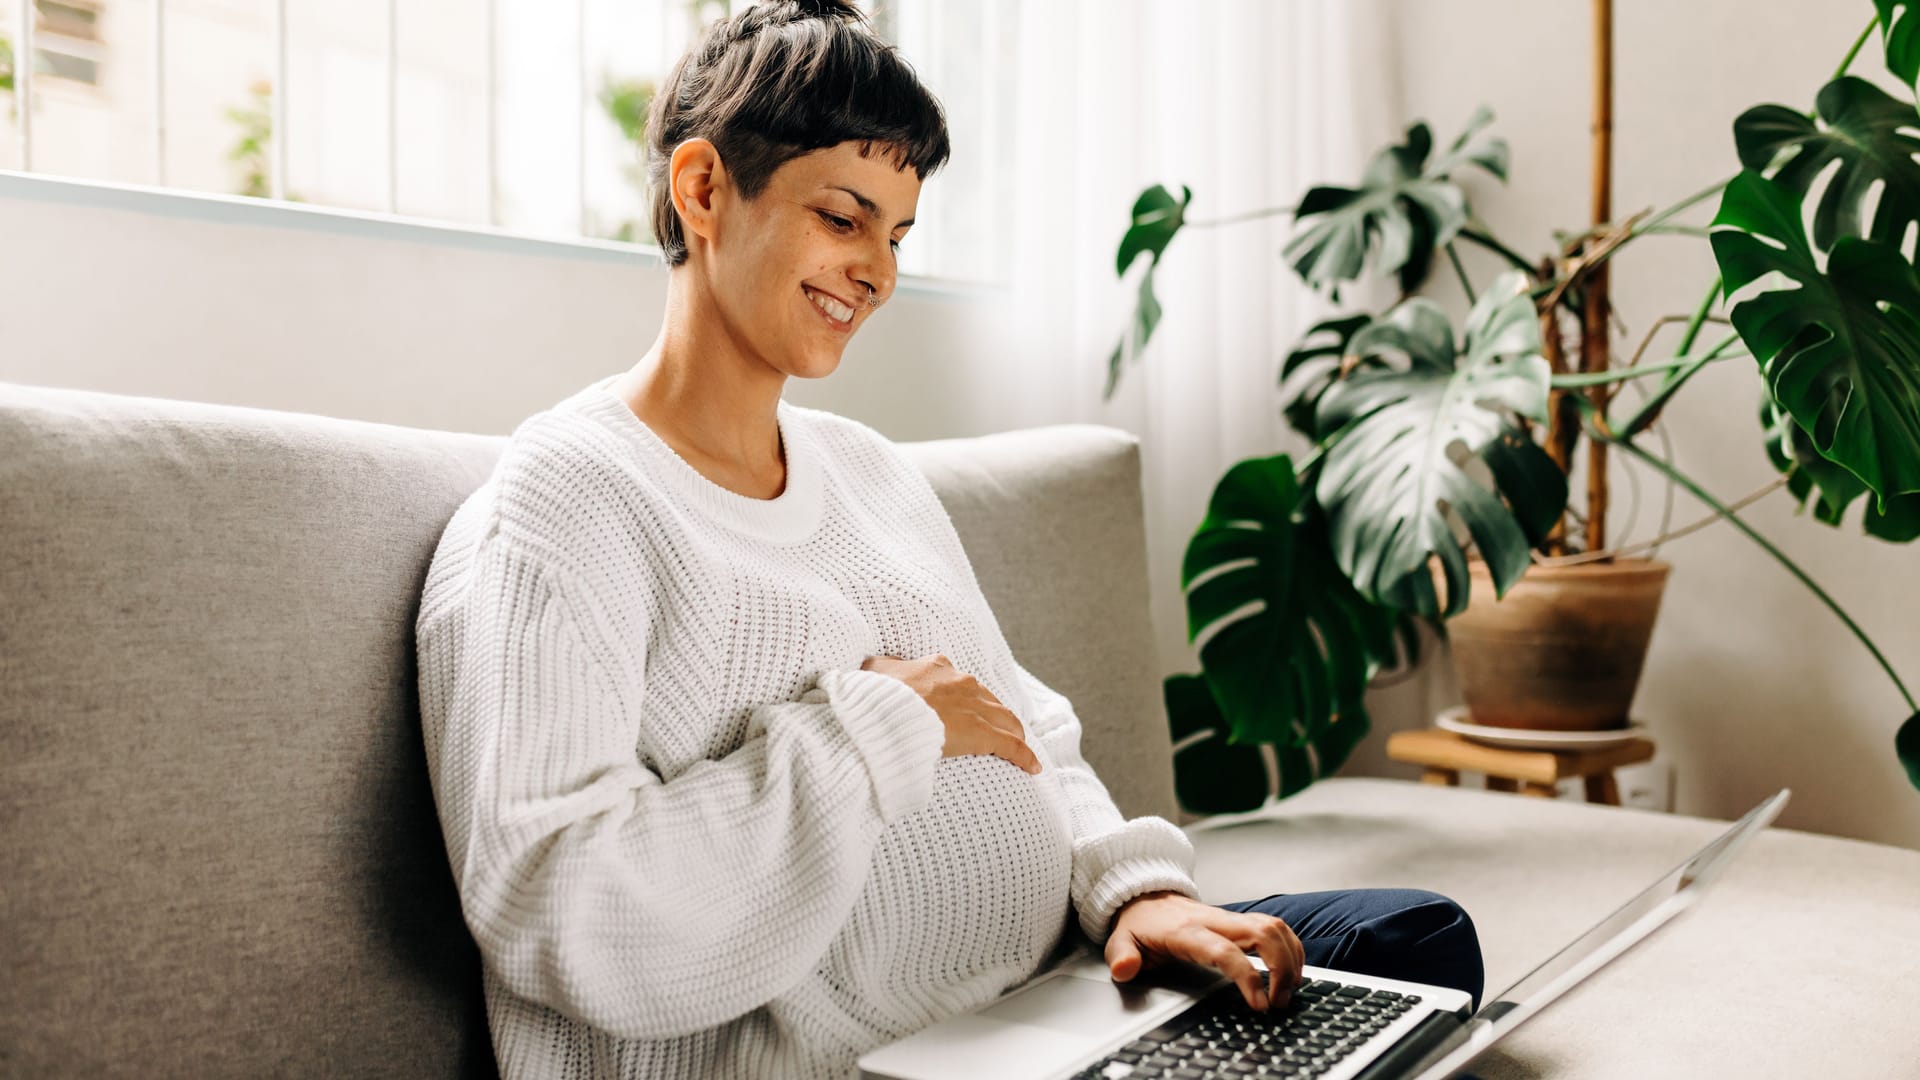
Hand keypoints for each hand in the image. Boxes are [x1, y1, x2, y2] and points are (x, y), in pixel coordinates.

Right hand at [861, 653, 1041, 774]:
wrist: (882, 713)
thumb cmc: (873, 697)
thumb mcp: (873, 671)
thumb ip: (884, 670)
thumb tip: (880, 669)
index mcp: (937, 668)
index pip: (961, 683)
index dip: (968, 697)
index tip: (967, 708)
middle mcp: (961, 684)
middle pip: (989, 700)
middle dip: (996, 715)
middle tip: (1001, 729)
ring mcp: (973, 708)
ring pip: (1005, 720)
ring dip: (1014, 732)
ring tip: (1020, 746)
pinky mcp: (981, 733)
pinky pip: (1011, 745)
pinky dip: (1024, 756)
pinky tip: (1033, 767)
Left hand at [1105, 890, 1305, 1011]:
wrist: (1145, 896)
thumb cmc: (1139, 924)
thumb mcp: (1120, 940)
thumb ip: (1122, 956)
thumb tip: (1124, 969)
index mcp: (1186, 931)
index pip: (1225, 951)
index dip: (1247, 977)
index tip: (1260, 1004)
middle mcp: (1214, 921)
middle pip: (1262, 933)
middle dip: (1282, 968)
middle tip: (1278, 1000)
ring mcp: (1230, 918)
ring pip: (1274, 926)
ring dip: (1290, 958)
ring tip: (1288, 990)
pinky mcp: (1240, 920)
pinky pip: (1275, 926)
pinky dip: (1290, 947)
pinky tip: (1291, 969)